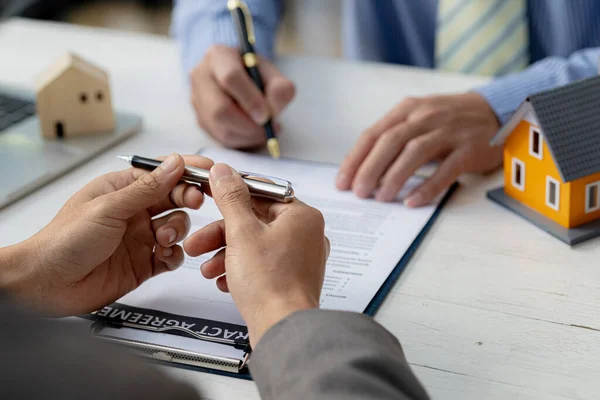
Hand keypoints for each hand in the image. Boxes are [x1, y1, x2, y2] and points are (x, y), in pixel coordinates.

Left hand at [1, 154, 213, 316]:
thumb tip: (176, 162)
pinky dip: (174, 255)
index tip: (209, 172)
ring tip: (162, 238)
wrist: (48, 284)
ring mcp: (140, 238)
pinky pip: (172, 255)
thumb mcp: (109, 208)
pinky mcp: (144, 263)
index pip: (163, 173)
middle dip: (187, 199)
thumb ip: (147, 188)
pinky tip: (163, 256)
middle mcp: (135, 212)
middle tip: (195, 202)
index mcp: (123, 190)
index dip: (187, 171)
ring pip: (178, 226)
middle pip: (175, 198)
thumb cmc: (66, 240)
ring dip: (177, 230)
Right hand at [184, 164, 328, 346]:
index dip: (231, 194)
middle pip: (254, 222)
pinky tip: (222, 281)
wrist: (281, 329)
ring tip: (205, 268)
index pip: (262, 193)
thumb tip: (224, 171)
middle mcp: (305, 234)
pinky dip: (240, 269)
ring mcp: (300, 258)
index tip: (211, 193)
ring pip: (255, 245)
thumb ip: (231, 199)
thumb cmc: (269, 283)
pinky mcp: (291, 278)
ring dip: (226, 254)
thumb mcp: (241, 233)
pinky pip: (261, 265)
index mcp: (301, 216)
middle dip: (220, 235)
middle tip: (197, 243)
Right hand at [190, 45, 295, 147]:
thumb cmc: (257, 76)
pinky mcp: (200, 119)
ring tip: (265, 131)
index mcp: (219, 56)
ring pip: (220, 127)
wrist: (242, 81)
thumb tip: (271, 111)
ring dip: (247, 135)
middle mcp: (201, 75)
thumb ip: (280, 89)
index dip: (250, 100)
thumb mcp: (274, 75)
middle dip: (248, 125)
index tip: (266, 116)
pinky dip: (242, 140)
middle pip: (219, 109)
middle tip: (268, 129)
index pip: (230, 78)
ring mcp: (197, 99)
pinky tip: (254, 133)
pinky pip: (220, 137)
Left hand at [336, 92, 500, 205]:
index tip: (342, 182)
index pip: (373, 134)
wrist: (497, 109)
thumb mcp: (418, 118)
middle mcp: (426, 116)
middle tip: (358, 193)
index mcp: (407, 110)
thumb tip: (363, 170)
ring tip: (381, 198)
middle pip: (390, 142)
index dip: (355, 159)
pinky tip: (412, 201)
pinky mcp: (469, 148)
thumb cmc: (448, 120)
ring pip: (414, 153)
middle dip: (370, 169)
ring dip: (394, 177)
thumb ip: (393, 138)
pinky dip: (427, 187)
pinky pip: (445, 170)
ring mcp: (449, 131)